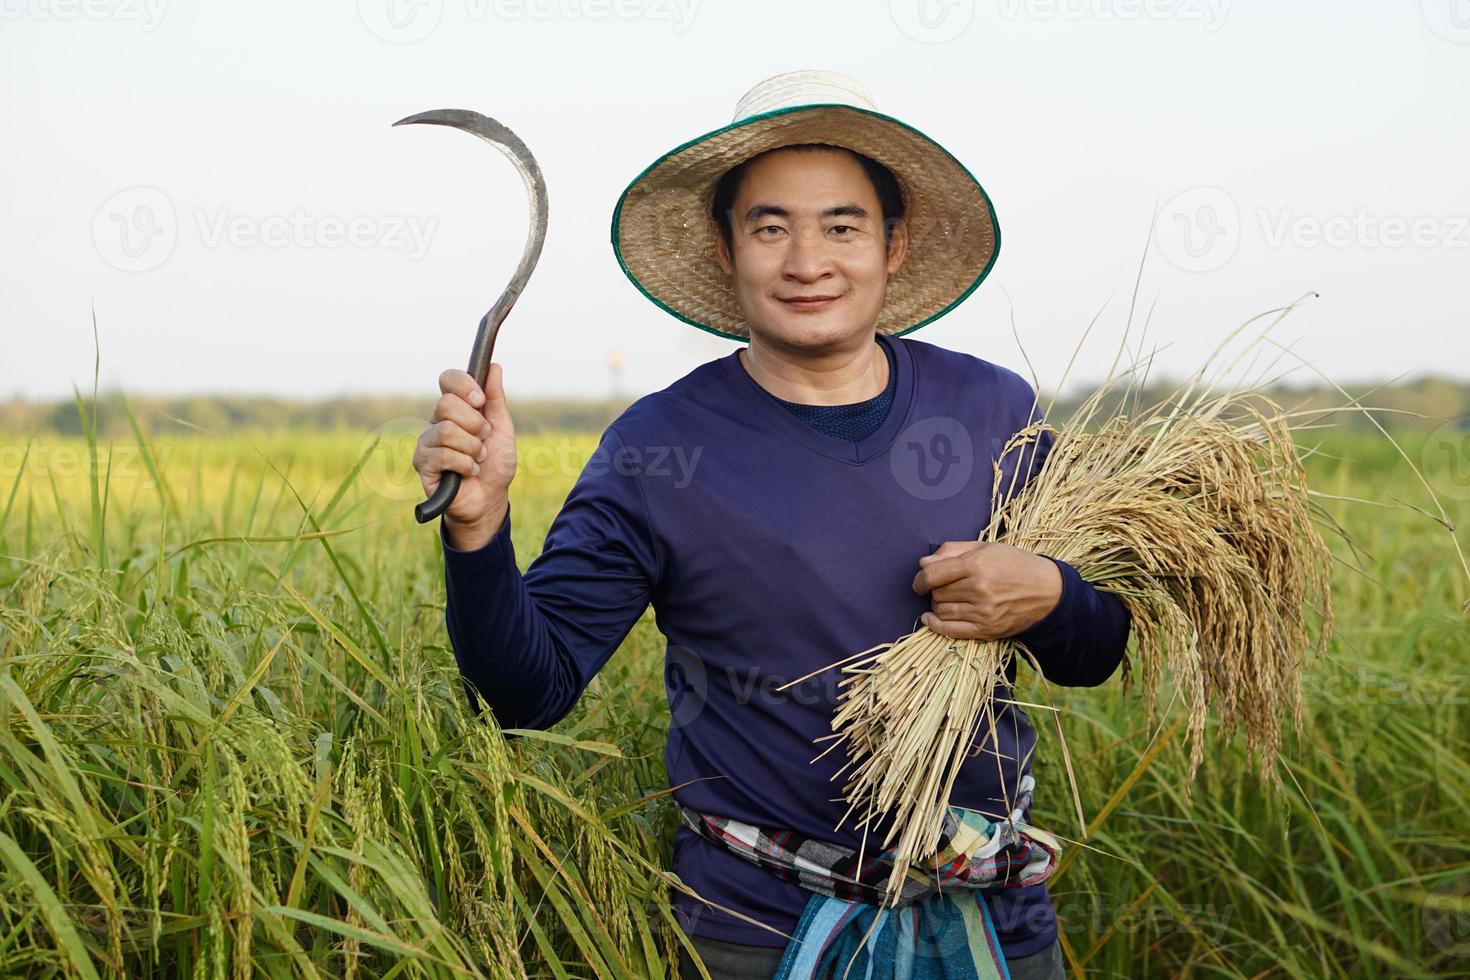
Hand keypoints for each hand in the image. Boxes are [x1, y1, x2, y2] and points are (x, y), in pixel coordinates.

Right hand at [412, 364, 516, 546]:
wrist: (490, 499)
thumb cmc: (495, 464)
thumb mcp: (502, 428)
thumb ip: (495, 398)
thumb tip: (494, 366)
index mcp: (456, 408)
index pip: (448, 379)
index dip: (463, 385)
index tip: (480, 400)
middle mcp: (437, 421)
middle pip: (446, 404)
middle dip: (474, 424)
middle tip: (483, 440)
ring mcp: (427, 442)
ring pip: (446, 431)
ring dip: (472, 448)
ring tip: (478, 459)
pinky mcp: (422, 463)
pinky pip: (442, 454)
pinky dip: (464, 464)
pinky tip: (468, 472)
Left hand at [911, 541, 1062, 640]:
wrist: (1048, 590)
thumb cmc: (1015, 564)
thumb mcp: (986, 548)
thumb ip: (952, 551)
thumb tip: (923, 563)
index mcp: (977, 564)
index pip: (932, 574)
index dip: (919, 579)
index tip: (919, 581)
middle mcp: (979, 589)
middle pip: (937, 593)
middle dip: (934, 590)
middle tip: (945, 586)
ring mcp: (983, 611)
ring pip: (941, 610)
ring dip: (938, 605)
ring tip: (949, 598)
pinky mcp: (987, 629)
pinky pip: (950, 630)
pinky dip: (935, 625)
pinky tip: (930, 619)